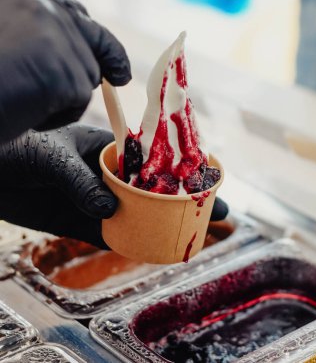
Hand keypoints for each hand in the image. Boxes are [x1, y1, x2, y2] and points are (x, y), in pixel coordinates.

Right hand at [0, 0, 130, 142]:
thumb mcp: (8, 45)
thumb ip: (40, 42)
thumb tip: (77, 60)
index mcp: (27, 0)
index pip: (75, 16)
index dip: (97, 39)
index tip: (114, 56)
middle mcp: (46, 11)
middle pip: (93, 42)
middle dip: (109, 60)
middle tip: (122, 75)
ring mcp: (58, 39)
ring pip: (86, 77)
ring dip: (66, 97)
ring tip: (28, 100)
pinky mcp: (65, 71)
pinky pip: (78, 101)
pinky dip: (59, 114)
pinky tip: (30, 110)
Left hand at [0, 123, 227, 248]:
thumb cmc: (19, 150)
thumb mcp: (53, 158)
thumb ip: (81, 181)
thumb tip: (109, 208)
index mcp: (104, 148)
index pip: (151, 157)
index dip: (179, 167)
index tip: (206, 176)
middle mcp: (106, 174)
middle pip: (153, 187)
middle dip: (184, 198)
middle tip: (216, 210)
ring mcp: (96, 198)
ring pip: (138, 212)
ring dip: (165, 222)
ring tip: (197, 232)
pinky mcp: (82, 221)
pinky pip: (113, 233)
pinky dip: (134, 240)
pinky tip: (158, 248)